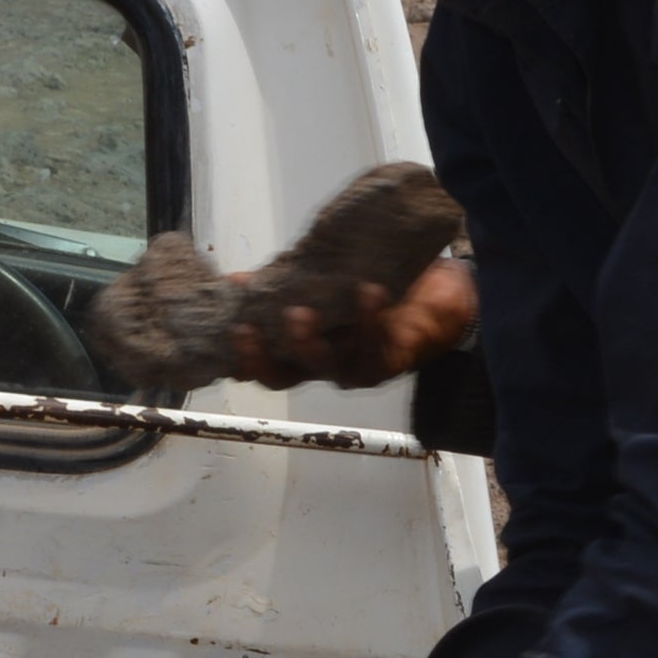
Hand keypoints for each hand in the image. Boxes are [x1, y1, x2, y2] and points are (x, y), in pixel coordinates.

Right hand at [227, 258, 479, 389]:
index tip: (219, 330)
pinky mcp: (388, 362)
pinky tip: (369, 291)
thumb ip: (284, 283)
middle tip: (247, 330)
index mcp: (301, 346)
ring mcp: (354, 367)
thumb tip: (234, 282)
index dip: (237, 355)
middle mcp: (323, 363)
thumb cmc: (375, 286)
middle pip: (282, 377)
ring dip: (310, 342)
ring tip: (301, 311)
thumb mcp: (323, 280)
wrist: (437, 294)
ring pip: (325, 367)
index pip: (261, 361)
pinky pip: (375, 351)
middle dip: (261, 358)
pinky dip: (370, 320)